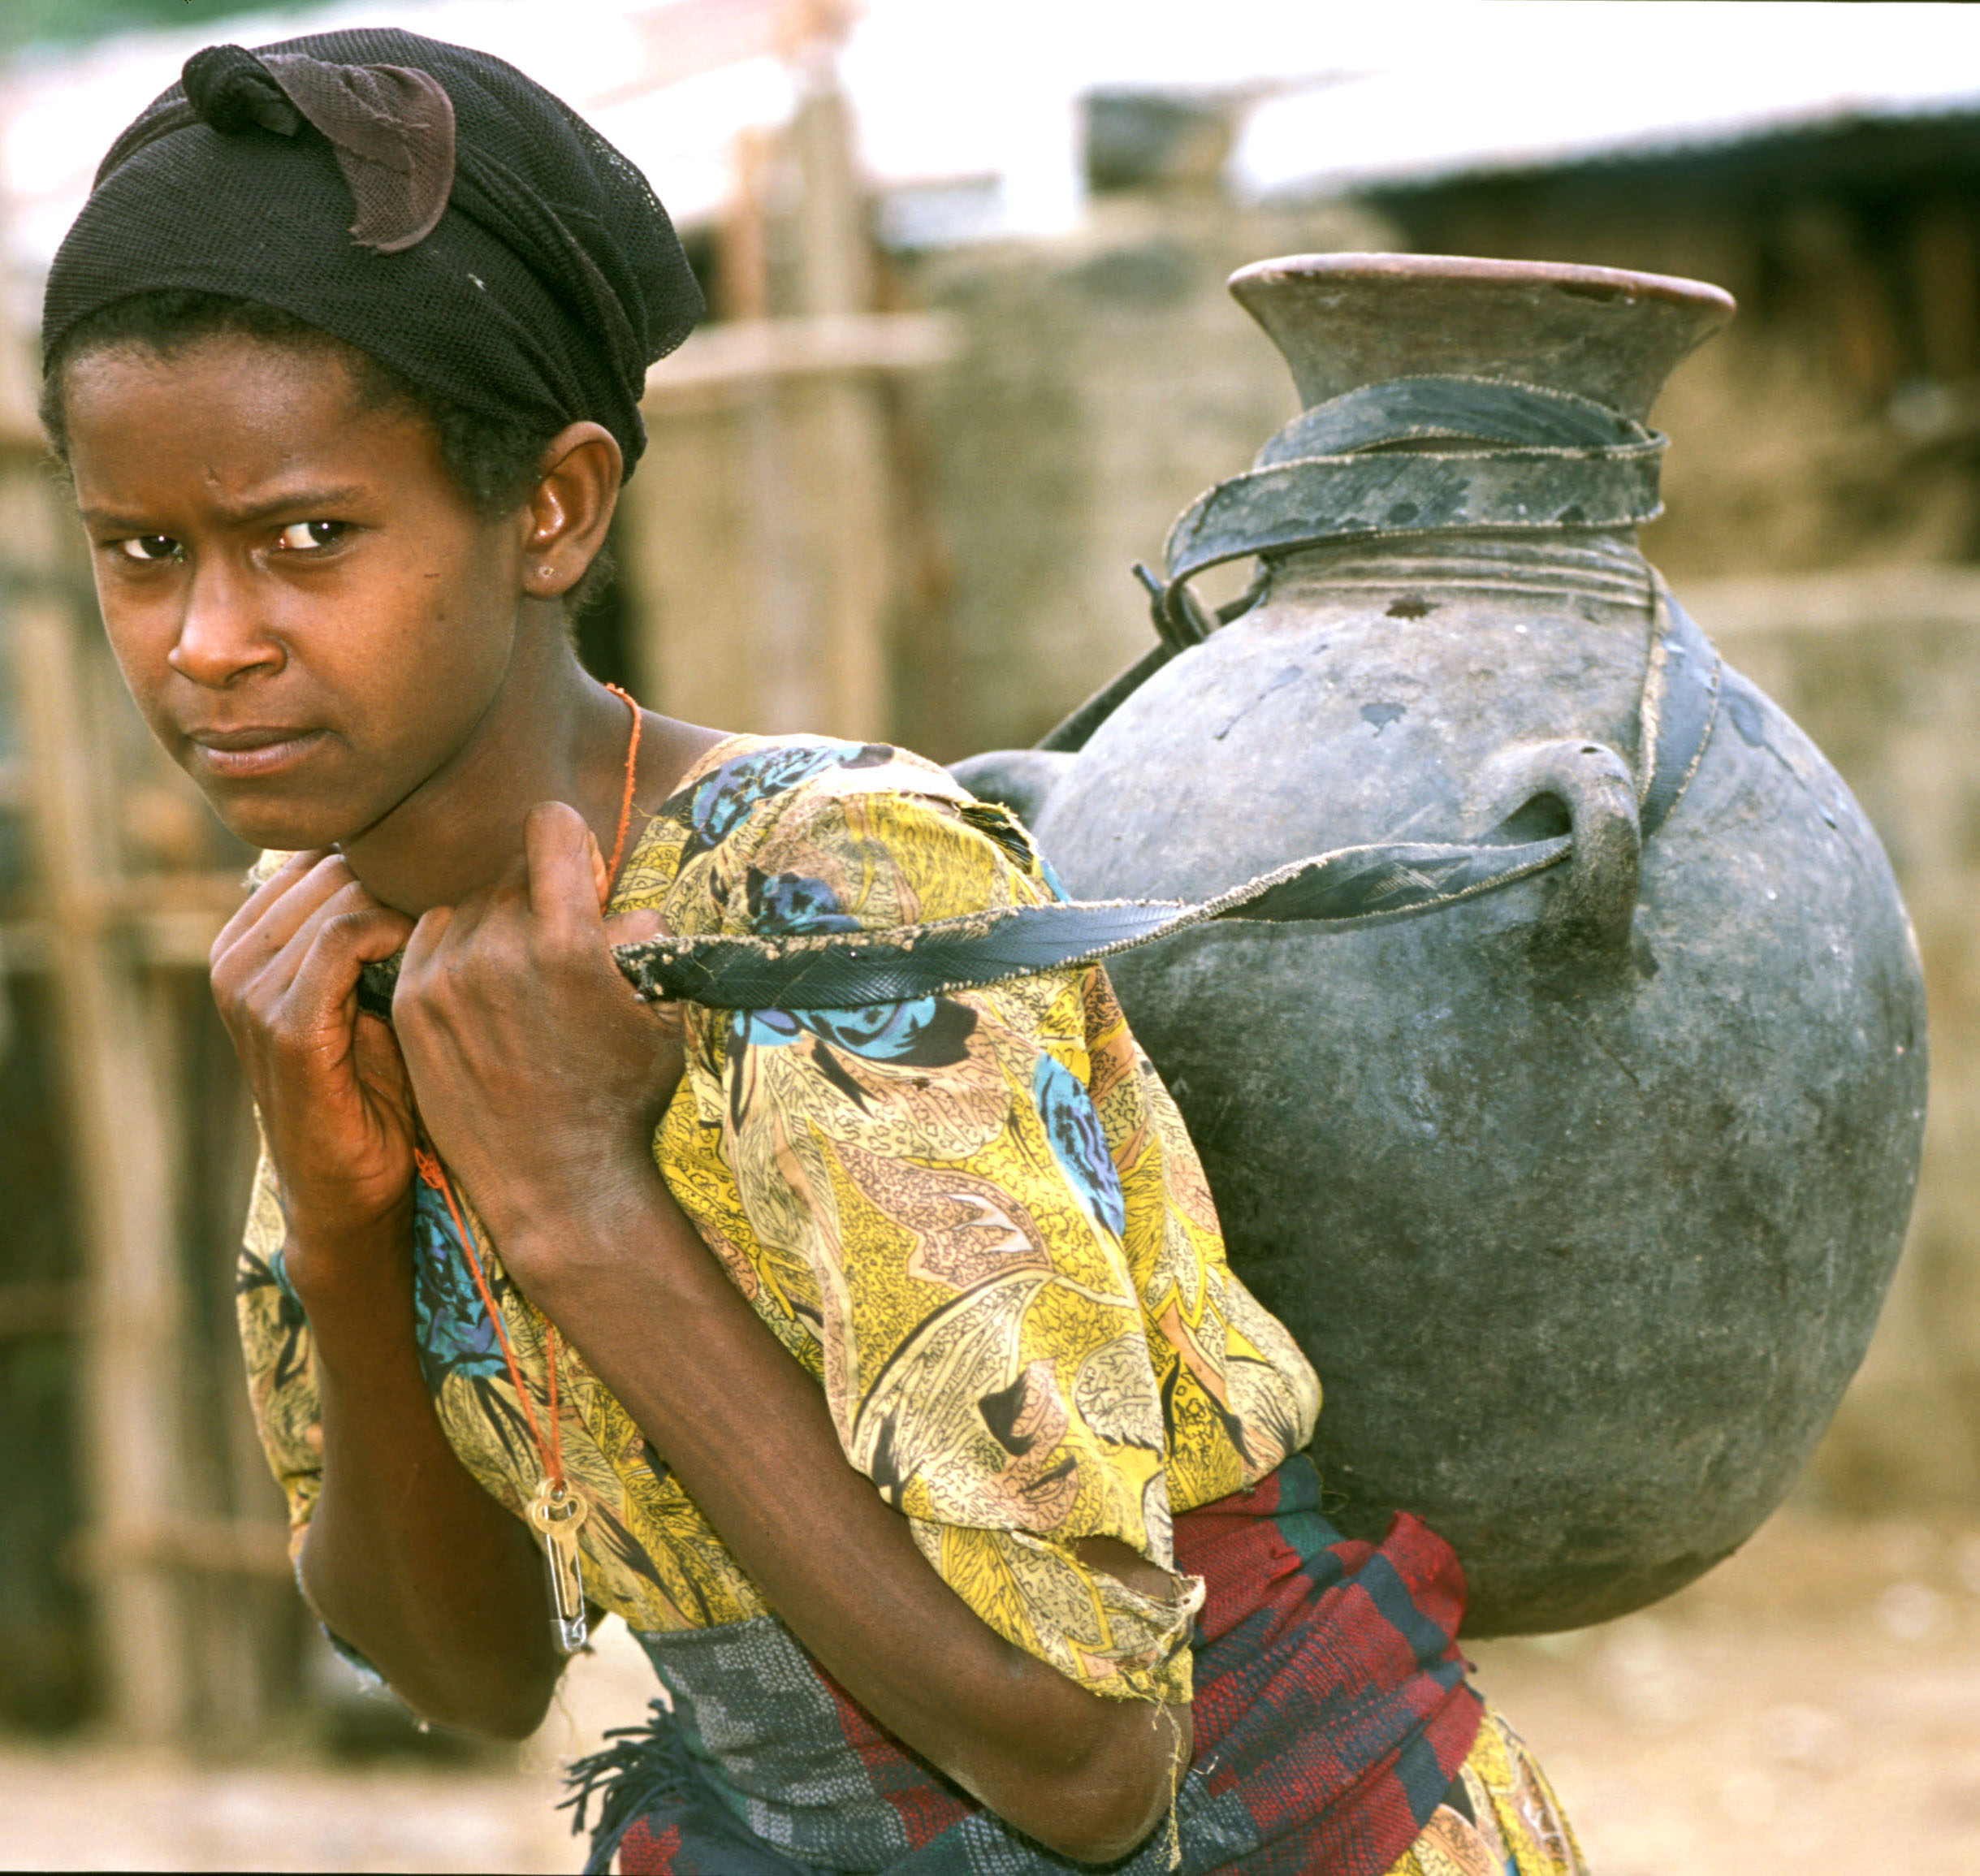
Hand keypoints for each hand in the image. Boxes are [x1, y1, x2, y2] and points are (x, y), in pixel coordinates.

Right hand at [209, 852, 418, 1258]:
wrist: (355, 1188)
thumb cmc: (378, 1087)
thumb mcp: (370, 992)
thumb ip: (373, 928)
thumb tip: (432, 853)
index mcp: (244, 942)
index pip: (316, 856)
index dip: (387, 863)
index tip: (448, 884)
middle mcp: (233, 960)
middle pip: (330, 868)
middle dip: (402, 883)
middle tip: (463, 907)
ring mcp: (249, 993)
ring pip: (342, 895)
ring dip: (409, 909)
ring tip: (454, 938)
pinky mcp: (284, 1026)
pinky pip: (344, 938)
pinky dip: (397, 935)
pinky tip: (431, 958)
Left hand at [390, 801, 681, 1272]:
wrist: (558, 1184)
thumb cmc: (622, 1100)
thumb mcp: (659, 1015)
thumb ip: (643, 941)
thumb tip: (619, 906)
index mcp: (564, 940)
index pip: (549, 825)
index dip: (571, 842)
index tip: (579, 875)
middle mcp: (497, 948)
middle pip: (511, 873)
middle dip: (538, 899)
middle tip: (555, 952)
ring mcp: (445, 977)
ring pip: (468, 905)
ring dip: (493, 927)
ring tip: (516, 984)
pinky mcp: (411, 1006)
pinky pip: (428, 939)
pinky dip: (454, 954)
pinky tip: (479, 999)